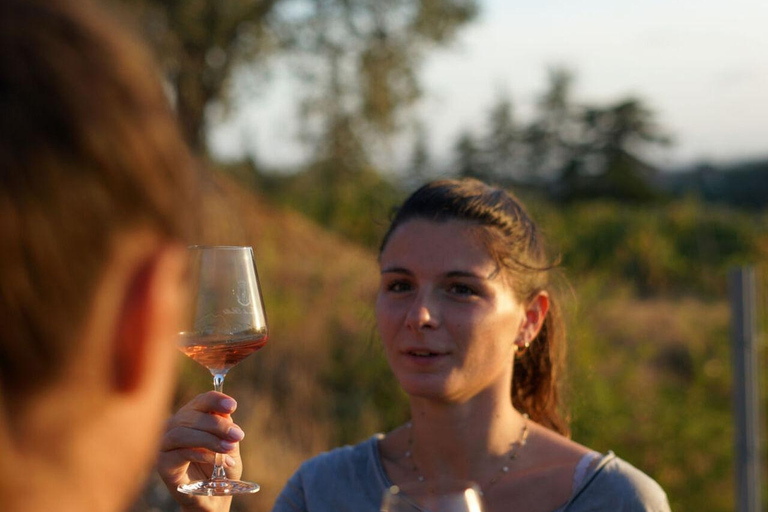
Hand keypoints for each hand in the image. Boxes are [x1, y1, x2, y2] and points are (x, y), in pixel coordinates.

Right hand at [158, 391, 244, 511]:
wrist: (213, 498)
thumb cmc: (220, 469)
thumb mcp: (229, 444)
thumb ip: (226, 428)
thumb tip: (226, 413)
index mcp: (190, 417)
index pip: (200, 401)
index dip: (215, 399)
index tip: (232, 405)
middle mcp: (173, 427)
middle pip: (191, 415)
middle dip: (217, 424)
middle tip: (238, 435)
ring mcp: (164, 445)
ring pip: (183, 432)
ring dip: (210, 439)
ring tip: (229, 448)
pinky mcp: (163, 464)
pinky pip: (181, 453)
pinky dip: (202, 454)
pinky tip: (218, 460)